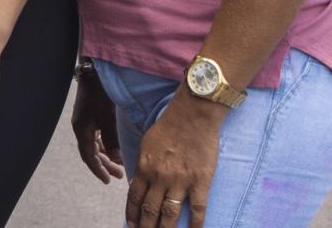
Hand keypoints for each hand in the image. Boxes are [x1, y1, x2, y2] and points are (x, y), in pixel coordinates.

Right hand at [72, 62, 125, 184]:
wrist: (95, 71)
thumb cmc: (102, 94)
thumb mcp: (109, 118)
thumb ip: (112, 140)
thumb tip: (118, 160)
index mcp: (82, 129)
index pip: (89, 156)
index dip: (98, 170)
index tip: (107, 181)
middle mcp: (81, 127)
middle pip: (91, 152)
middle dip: (104, 164)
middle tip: (118, 175)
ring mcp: (84, 120)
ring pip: (94, 144)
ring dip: (106, 154)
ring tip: (119, 163)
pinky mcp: (90, 114)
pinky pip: (96, 135)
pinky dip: (105, 144)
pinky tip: (113, 146)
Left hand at [125, 93, 223, 227]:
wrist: (193, 115)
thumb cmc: (169, 125)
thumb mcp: (147, 143)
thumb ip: (143, 163)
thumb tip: (139, 178)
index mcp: (145, 167)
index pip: (134, 198)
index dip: (132, 214)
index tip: (131, 225)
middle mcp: (159, 178)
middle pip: (149, 210)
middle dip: (145, 227)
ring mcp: (180, 181)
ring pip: (169, 214)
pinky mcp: (200, 182)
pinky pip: (197, 209)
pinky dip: (195, 224)